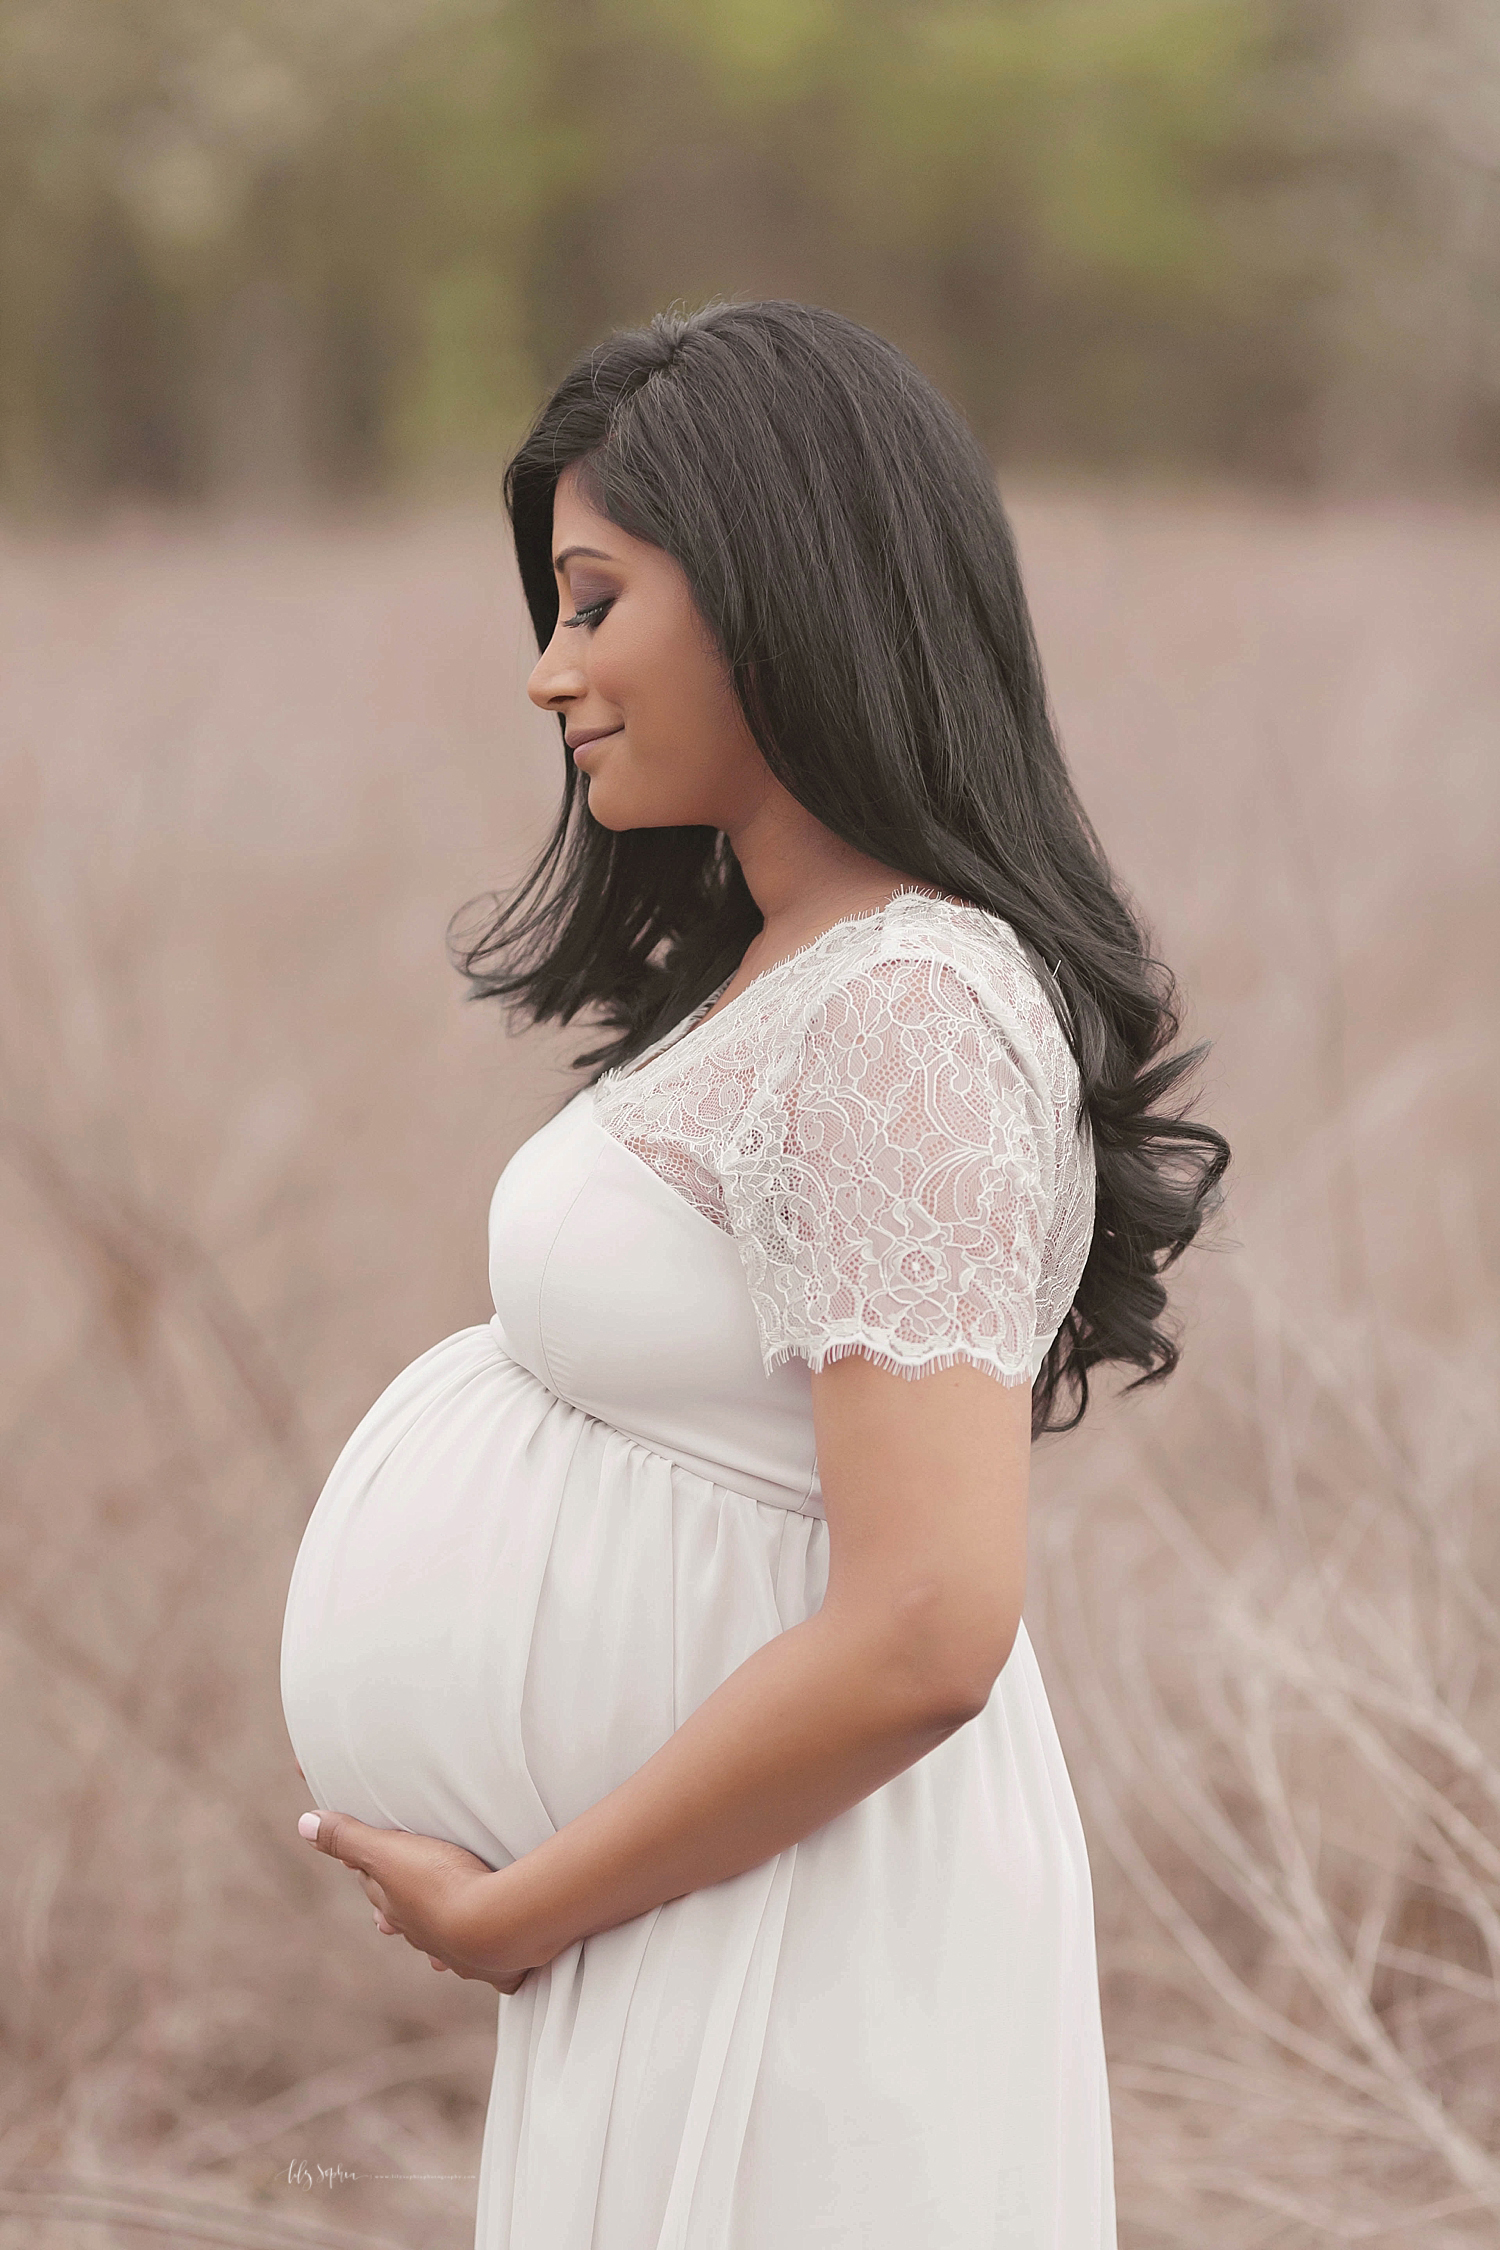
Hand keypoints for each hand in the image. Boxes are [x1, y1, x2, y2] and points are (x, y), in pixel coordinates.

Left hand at [298, 1809, 538, 1994]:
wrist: (493, 1927)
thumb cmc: (439, 1883)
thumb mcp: (388, 1852)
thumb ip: (348, 1838)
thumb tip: (303, 1824)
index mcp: (397, 1908)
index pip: (377, 1889)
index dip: (370, 1874)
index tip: (361, 1865)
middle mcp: (423, 1935)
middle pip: (403, 1922)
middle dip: (395, 1915)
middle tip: (385, 1918)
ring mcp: (458, 1954)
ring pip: (440, 1949)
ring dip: (436, 1941)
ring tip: (432, 1949)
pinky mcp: (494, 1968)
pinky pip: (485, 1969)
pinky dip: (482, 1964)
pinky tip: (487, 1964)